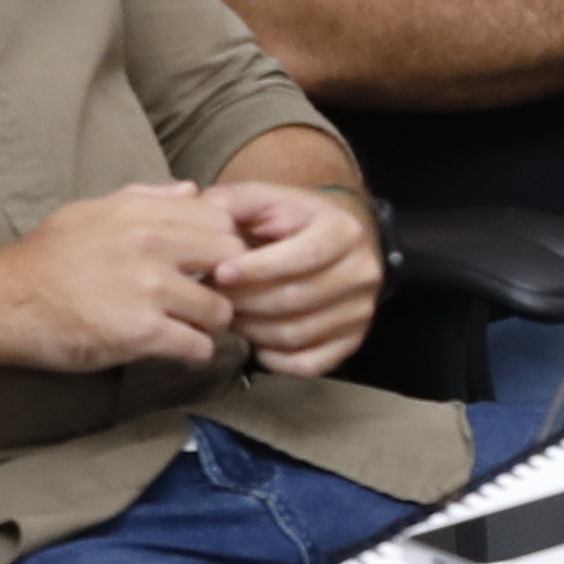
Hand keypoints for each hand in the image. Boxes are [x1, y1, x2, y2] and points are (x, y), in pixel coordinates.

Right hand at [0, 186, 236, 375]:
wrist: (0, 302)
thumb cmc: (45, 259)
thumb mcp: (90, 212)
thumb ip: (145, 199)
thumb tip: (192, 189)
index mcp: (140, 212)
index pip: (220, 220)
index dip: (225, 245)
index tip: (212, 264)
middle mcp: (149, 243)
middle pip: (231, 261)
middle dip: (228, 284)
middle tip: (211, 299)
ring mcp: (147, 287)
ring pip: (219, 309)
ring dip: (212, 324)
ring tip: (192, 328)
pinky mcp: (141, 331)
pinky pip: (198, 345)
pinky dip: (196, 353)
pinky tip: (180, 350)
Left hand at [200, 179, 379, 376]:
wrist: (336, 241)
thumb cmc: (292, 220)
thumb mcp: (266, 198)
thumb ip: (233, 201)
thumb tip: (201, 214)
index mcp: (343, 231)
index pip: (303, 256)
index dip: (259, 268)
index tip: (220, 273)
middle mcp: (361, 273)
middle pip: (295, 299)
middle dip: (244, 301)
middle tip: (210, 297)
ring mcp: (360, 311)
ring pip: (297, 334)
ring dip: (251, 329)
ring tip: (226, 315)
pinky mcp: (353, 341)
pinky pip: (309, 364)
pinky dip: (275, 359)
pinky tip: (255, 341)